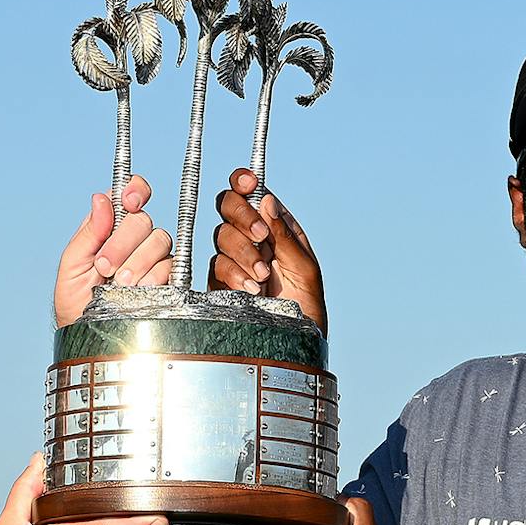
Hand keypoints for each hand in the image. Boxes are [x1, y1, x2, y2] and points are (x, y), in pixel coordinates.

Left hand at [54, 175, 174, 325]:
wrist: (91, 334)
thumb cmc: (76, 301)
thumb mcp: (72, 265)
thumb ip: (88, 232)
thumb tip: (102, 198)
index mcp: (110, 227)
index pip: (131, 195)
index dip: (135, 190)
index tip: (129, 202)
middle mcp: (135, 239)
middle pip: (142, 220)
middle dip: (122, 243)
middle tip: (105, 267)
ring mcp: (153, 258)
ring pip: (158, 241)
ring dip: (136, 263)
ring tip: (119, 284)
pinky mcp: (167, 277)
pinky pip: (169, 266)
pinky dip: (152, 277)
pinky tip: (138, 290)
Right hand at [211, 169, 326, 329]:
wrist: (296, 342)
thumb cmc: (308, 304)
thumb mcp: (305, 268)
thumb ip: (285, 235)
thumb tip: (266, 200)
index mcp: (274, 226)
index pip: (251, 193)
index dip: (243, 182)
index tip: (248, 183)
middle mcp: (252, 238)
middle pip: (227, 207)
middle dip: (241, 216)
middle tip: (261, 236)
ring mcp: (235, 259)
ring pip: (222, 237)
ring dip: (243, 253)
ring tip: (264, 276)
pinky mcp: (221, 283)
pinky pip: (217, 267)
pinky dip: (234, 274)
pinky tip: (251, 288)